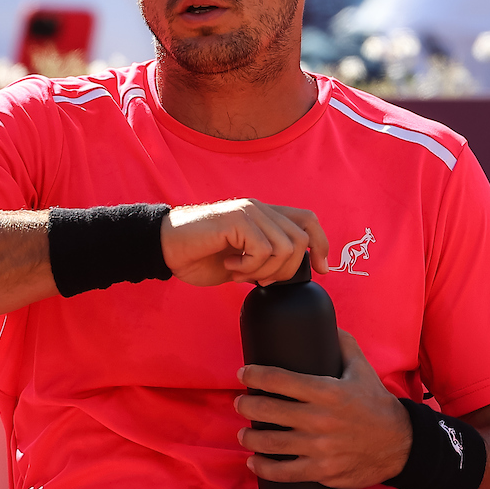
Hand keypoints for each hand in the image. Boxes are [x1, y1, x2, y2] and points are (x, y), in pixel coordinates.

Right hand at [161, 198, 328, 286]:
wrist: (167, 248)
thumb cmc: (200, 255)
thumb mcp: (243, 260)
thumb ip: (266, 260)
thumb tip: (290, 274)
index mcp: (264, 216)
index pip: (308, 220)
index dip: (322, 245)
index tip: (322, 270)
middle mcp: (260, 209)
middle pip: (301, 240)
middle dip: (285, 270)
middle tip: (258, 280)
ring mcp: (249, 211)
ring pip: (285, 248)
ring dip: (264, 271)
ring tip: (239, 272)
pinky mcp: (237, 220)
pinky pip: (263, 251)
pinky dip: (249, 268)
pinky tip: (230, 266)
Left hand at [235, 329, 410, 488]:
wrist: (400, 444)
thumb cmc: (376, 403)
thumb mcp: (362, 368)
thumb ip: (342, 343)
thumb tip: (326, 323)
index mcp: (328, 391)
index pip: (280, 380)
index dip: (255, 375)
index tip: (243, 374)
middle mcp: (320, 419)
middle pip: (270, 410)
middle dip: (247, 405)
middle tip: (240, 403)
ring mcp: (320, 448)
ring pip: (272, 443)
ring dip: (251, 436)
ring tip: (243, 432)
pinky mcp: (323, 471)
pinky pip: (286, 473)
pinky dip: (265, 469)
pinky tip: (254, 462)